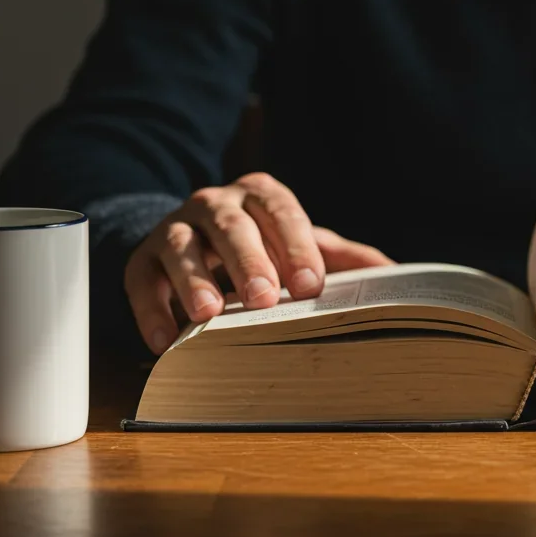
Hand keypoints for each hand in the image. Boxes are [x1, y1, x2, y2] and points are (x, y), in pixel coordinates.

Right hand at [125, 172, 393, 353]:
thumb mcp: (302, 243)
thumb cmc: (263, 245)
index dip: (296, 248)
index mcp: (261, 196)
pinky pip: (140, 280)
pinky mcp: (141, 259)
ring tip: (208, 316)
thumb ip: (342, 256)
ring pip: (179, 247)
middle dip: (247, 262)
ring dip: (193, 281)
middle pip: (230, 227)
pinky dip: (149, 310)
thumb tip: (395, 276)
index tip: (312, 287)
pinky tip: (164, 341)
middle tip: (264, 299)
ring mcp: (174, 228)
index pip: (282, 214)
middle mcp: (215, 204)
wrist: (196, 238)